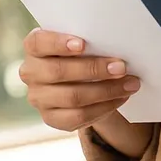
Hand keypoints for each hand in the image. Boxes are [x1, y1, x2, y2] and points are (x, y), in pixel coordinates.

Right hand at [18, 28, 141, 131]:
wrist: (76, 80)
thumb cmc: (80, 53)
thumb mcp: (79, 42)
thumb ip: (89, 41)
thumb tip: (117, 44)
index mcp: (34, 47)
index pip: (39, 42)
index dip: (58, 43)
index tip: (83, 44)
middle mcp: (30, 72)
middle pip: (58, 71)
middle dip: (94, 69)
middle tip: (121, 67)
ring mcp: (38, 98)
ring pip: (72, 97)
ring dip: (105, 91)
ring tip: (129, 84)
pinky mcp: (51, 118)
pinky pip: (78, 117)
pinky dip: (104, 107)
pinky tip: (120, 98)